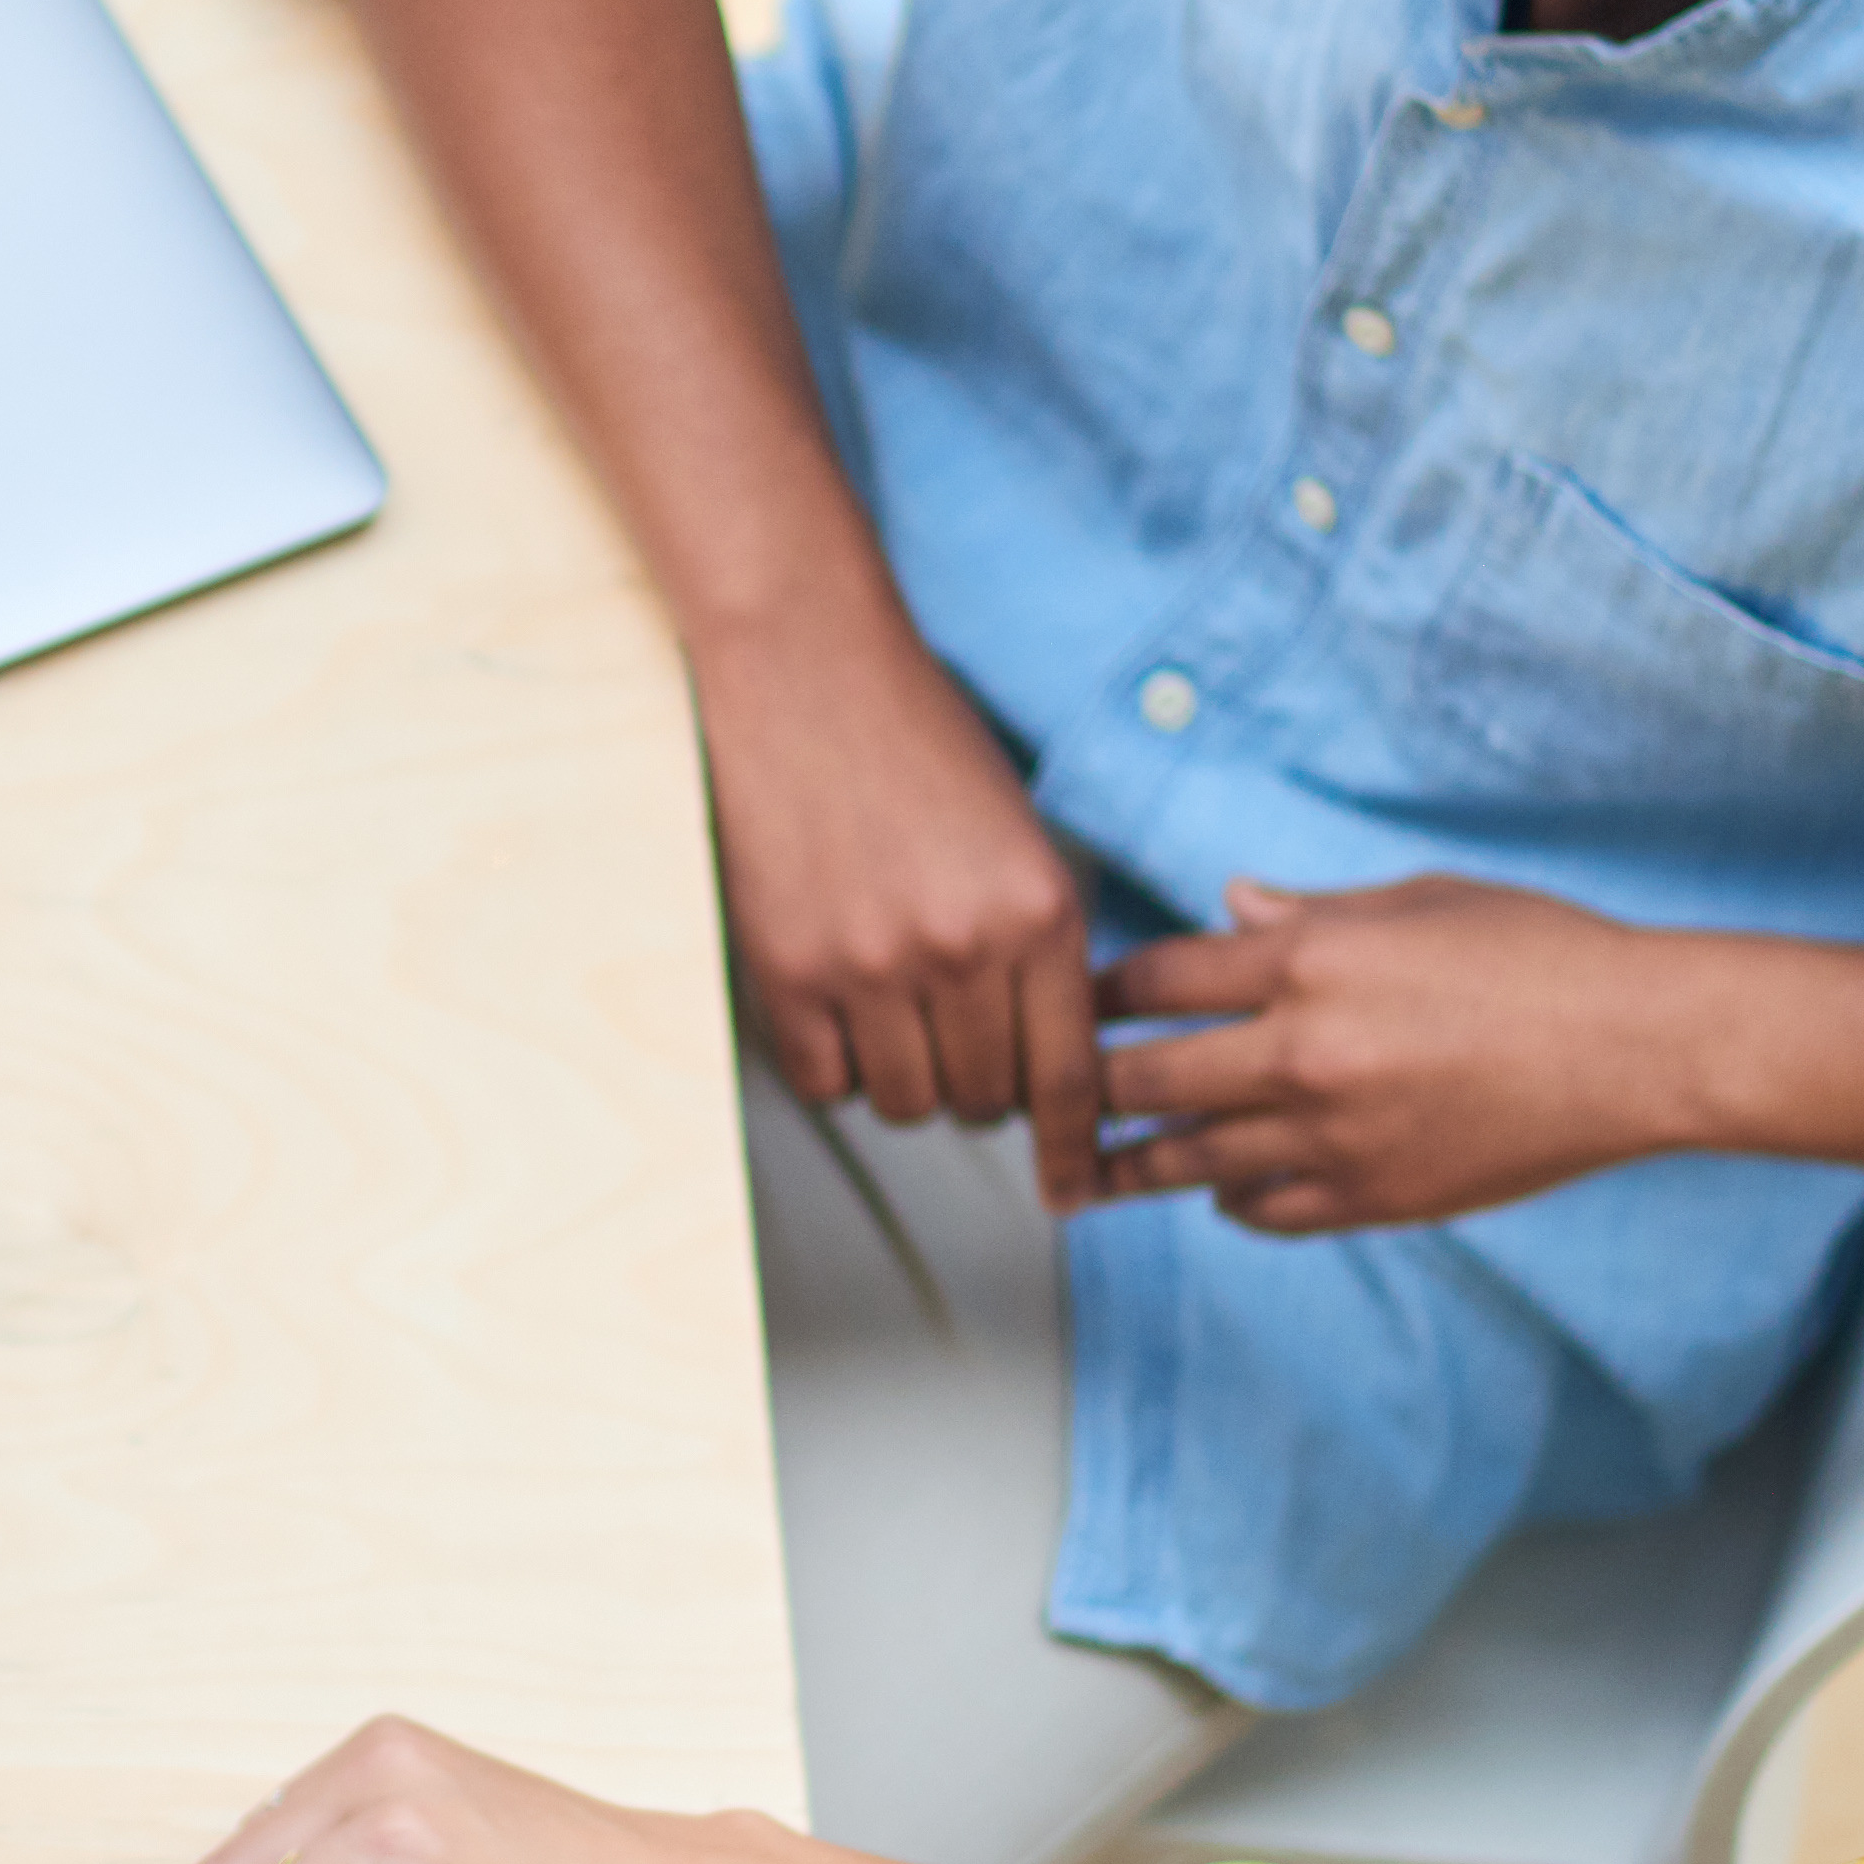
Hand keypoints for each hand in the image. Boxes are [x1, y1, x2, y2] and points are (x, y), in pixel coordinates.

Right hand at [695, 598, 1109, 1196]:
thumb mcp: (1022, 837)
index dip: (1075, 1151)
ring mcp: (869, 966)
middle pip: (984, 1100)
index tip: (1071, 1192)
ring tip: (893, 1012)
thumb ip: (1041, 942)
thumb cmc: (921, 741)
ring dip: (906, 1077)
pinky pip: (825, 1080)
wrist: (808, 671)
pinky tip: (840, 1007)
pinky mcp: (788, 971)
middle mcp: (961, 950)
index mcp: (1039, 913)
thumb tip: (1048, 1051)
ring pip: (904, 1101)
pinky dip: (838, 1064)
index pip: (1068, 1077)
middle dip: (980, 1087)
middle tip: (958, 1037)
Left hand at [1086, 875, 1694, 1231]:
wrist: (1639, 1046)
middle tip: (1046, 1094)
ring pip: (1186, 1159)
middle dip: (1084, 1084)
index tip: (1072, 1002)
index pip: (1156, 978)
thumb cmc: (1539, 953)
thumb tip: (1228, 907)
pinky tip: (1217, 1187)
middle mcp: (1303, 1052)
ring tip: (1091, 1167)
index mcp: (1309, 962)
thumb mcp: (1420, 902)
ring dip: (1132, 1161)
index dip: (1101, 990)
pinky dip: (1228, 1197)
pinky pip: (1262, 1208)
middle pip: (1144, 1078)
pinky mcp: (1372, 1198)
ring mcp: (1333, 1135)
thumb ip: (1309, 914)